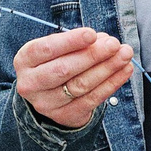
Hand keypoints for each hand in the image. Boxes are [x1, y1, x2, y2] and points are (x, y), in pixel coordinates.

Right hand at [15, 26, 132, 127]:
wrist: (47, 96)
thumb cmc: (54, 63)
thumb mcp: (56, 49)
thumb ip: (76, 43)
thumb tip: (103, 40)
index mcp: (25, 60)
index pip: (47, 49)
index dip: (70, 41)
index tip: (92, 34)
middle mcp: (30, 83)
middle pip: (64, 69)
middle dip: (92, 55)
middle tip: (114, 44)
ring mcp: (46, 103)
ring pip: (80, 85)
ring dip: (107, 68)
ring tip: (124, 55)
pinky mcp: (64, 116)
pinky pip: (91, 100)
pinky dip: (111, 84)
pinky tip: (124, 71)